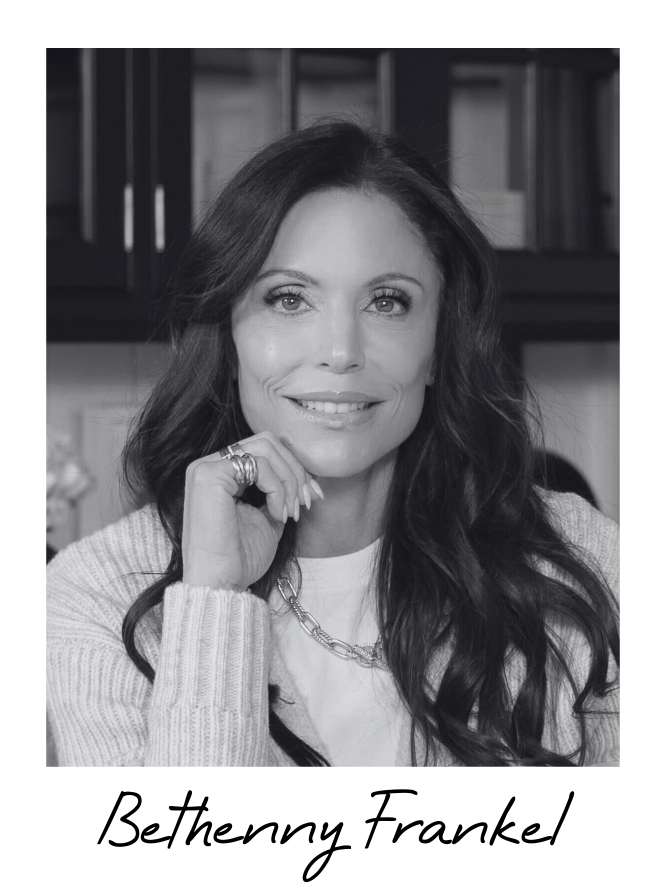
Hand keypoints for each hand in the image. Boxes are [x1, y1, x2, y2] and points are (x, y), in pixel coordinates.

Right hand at [182, 431, 323, 590]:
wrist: (220, 584)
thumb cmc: (240, 558)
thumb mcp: (268, 519)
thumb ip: (281, 494)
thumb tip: (309, 482)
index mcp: (221, 473)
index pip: (264, 450)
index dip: (294, 469)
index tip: (312, 497)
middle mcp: (210, 465)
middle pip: (267, 442)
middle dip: (295, 471)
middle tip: (304, 503)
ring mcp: (206, 468)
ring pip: (265, 448)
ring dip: (289, 479)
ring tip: (291, 512)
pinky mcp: (209, 475)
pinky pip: (258, 464)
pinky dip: (277, 488)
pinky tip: (277, 514)